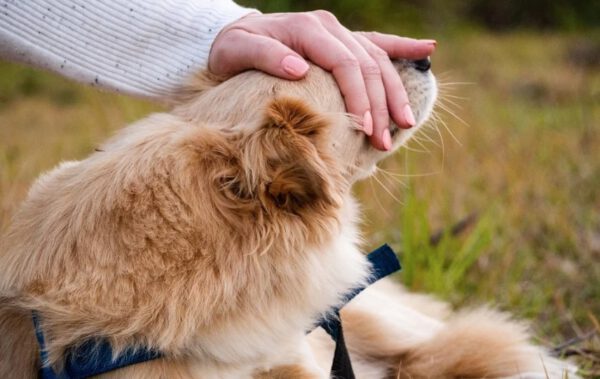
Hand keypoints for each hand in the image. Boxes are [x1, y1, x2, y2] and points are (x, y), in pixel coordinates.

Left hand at [208, 11, 435, 150]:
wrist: (234, 36)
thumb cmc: (232, 49)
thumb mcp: (236, 51)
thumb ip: (265, 56)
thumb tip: (299, 68)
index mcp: (308, 28)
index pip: (345, 64)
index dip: (360, 97)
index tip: (366, 129)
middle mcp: (329, 28)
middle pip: (367, 65)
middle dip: (380, 105)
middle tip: (384, 142)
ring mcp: (339, 33)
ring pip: (378, 59)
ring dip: (394, 92)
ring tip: (406, 123)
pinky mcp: (342, 41)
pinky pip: (378, 42)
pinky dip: (403, 47)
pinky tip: (427, 51)